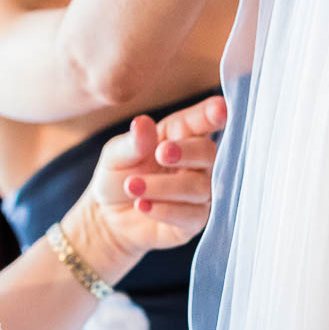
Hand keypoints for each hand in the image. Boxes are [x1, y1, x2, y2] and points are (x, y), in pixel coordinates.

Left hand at [76, 95, 229, 274]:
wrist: (109, 216)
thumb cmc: (117, 175)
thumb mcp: (115, 155)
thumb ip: (131, 142)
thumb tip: (142, 124)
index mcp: (180, 135)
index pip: (202, 121)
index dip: (213, 113)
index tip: (219, 109)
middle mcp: (196, 162)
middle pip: (209, 153)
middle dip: (186, 151)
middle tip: (160, 153)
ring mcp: (200, 192)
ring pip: (198, 187)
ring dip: (164, 186)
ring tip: (132, 186)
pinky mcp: (195, 220)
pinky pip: (191, 215)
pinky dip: (165, 210)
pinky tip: (142, 205)